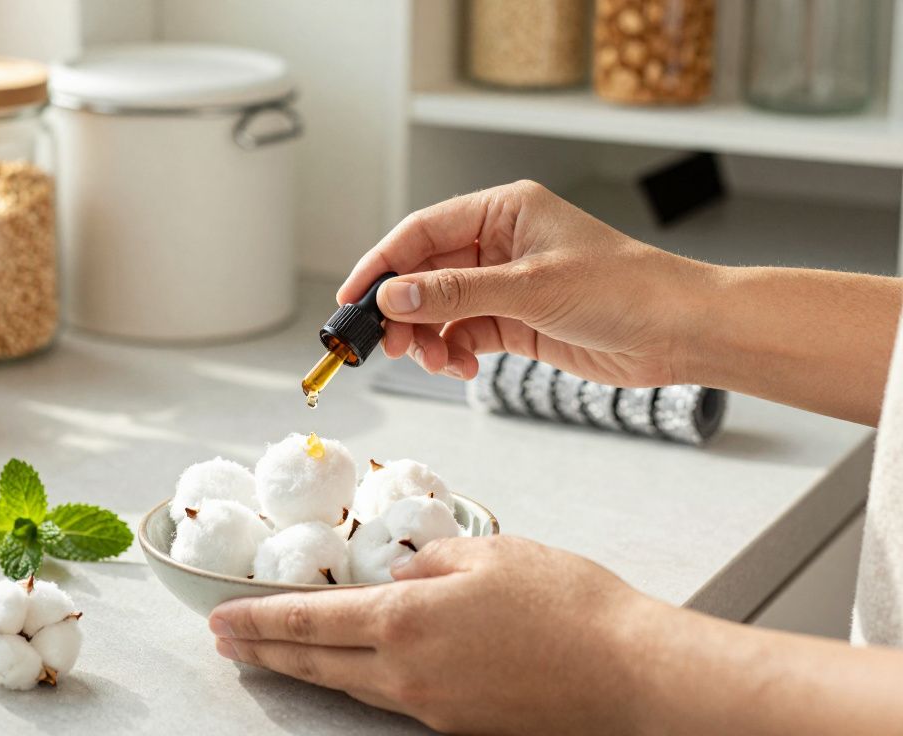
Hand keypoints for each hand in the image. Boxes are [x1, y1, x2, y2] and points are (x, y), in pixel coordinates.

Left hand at [208, 536, 655, 734]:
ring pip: (350, 686)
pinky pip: (392, 701)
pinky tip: (356, 670)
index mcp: (406, 622)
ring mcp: (432, 709)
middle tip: (225, 642)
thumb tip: (401, 575)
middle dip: (263, 650)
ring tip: (276, 655)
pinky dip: (359, 682)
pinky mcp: (459, 728)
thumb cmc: (571, 607)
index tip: (220, 618)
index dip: (258, 620)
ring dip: (306, 669)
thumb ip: (430, 561)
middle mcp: (407, 674)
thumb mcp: (491, 554)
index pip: (309, 621)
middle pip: (315, 663)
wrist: (632, 677)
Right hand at [338, 180, 714, 387]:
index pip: (422, 231)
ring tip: (434, 362)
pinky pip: (464, 334)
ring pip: (440, 309)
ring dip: (428, 338)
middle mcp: (500, 242)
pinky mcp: (517, 320)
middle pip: (425, 273)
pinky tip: (463, 367)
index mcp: (503, 210)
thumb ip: (455, 293)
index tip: (353, 299)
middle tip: (385, 344)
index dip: (382, 264)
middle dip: (403, 310)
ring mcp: (506, 283)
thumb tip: (392, 297)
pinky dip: (454, 352)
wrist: (680, 332)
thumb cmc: (625, 288)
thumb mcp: (530, 287)